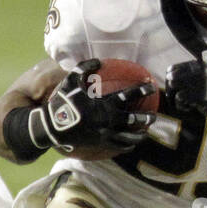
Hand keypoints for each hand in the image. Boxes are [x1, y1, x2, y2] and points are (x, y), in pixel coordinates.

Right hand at [27, 58, 155, 152]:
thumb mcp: (71, 81)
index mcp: (104, 103)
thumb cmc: (61, 102)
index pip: (128, 95)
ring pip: (129, 136)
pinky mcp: (100, 144)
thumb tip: (98, 61)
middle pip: (134, 119)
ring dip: (140, 134)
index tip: (151, 86)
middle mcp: (108, 119)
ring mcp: (105, 133)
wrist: (52, 126)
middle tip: (154, 115)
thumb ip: (85, 68)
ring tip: (146, 133)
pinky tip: (131, 144)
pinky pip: (119, 146)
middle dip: (147, 117)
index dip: (141, 90)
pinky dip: (127, 145)